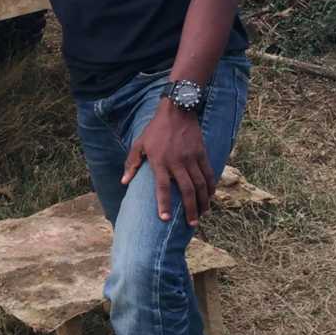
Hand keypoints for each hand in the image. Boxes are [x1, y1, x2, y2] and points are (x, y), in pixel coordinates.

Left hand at [121, 99, 215, 223]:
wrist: (177, 110)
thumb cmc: (155, 129)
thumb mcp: (139, 144)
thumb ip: (132, 163)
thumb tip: (124, 182)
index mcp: (160, 162)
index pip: (162, 188)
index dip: (163, 204)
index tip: (165, 219)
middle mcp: (177, 162)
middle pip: (186, 191)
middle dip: (190, 209)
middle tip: (192, 224)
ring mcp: (191, 158)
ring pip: (200, 184)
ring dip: (203, 201)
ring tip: (203, 213)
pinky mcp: (201, 153)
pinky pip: (208, 173)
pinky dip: (211, 185)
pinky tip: (211, 196)